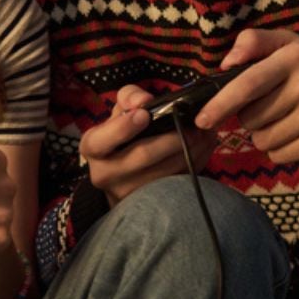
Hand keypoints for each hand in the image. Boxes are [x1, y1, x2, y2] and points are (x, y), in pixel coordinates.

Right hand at [79, 84, 216, 205]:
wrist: (119, 175)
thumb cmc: (121, 135)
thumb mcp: (118, 112)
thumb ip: (129, 97)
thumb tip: (143, 100)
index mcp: (92, 148)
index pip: (102, 140)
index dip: (123, 128)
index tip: (144, 114)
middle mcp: (104, 173)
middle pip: (143, 155)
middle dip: (173, 138)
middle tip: (195, 125)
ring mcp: (127, 192)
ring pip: (165, 171)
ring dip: (191, 150)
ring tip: (205, 133)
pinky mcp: (148, 201)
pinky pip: (176, 181)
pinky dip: (195, 162)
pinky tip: (203, 147)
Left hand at [195, 28, 298, 161]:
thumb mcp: (288, 45)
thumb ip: (254, 42)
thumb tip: (226, 63)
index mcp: (295, 57)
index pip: (247, 83)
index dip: (220, 103)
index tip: (202, 119)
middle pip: (249, 117)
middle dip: (250, 116)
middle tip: (272, 105)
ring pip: (261, 139)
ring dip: (265, 134)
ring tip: (287, 119)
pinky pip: (278, 155)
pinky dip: (281, 150)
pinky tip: (298, 134)